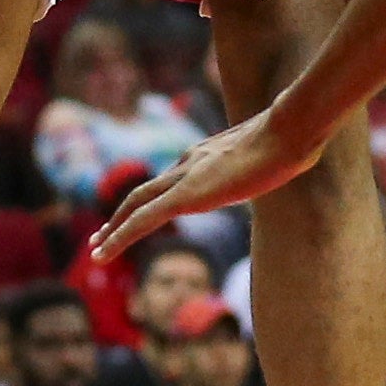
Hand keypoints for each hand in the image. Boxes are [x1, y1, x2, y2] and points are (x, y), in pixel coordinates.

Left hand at [89, 110, 321, 259]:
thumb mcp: (273, 157)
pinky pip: (144, 218)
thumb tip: (289, 162)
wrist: (288, 133)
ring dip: (113, 229)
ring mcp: (186, 177)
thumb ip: (269, 163)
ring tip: (96, 251)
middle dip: (119, 216)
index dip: (150, 201)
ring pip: (136, 204)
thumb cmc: (289, 142)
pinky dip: (120, 235)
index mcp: (204, 156)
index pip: (170, 180)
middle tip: (100, 237)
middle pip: (143, 192)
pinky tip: (105, 252)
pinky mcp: (188, 194)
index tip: (138, 217)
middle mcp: (188, 163)